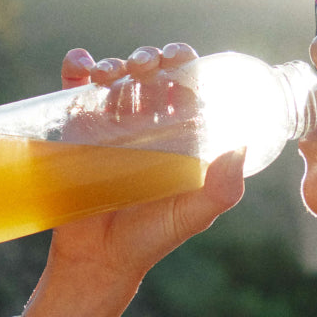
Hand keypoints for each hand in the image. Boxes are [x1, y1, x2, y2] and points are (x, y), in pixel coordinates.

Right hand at [49, 44, 245, 286]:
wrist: (101, 257)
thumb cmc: (153, 237)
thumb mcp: (194, 214)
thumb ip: (223, 189)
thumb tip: (242, 147)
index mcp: (181, 137)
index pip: (187, 88)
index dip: (186, 66)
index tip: (182, 60)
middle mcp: (147, 126)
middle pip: (150, 75)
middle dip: (151, 59)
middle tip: (149, 67)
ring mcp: (110, 125)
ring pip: (115, 78)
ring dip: (116, 63)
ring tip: (115, 74)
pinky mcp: (76, 130)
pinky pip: (75, 90)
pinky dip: (76, 67)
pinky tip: (81, 63)